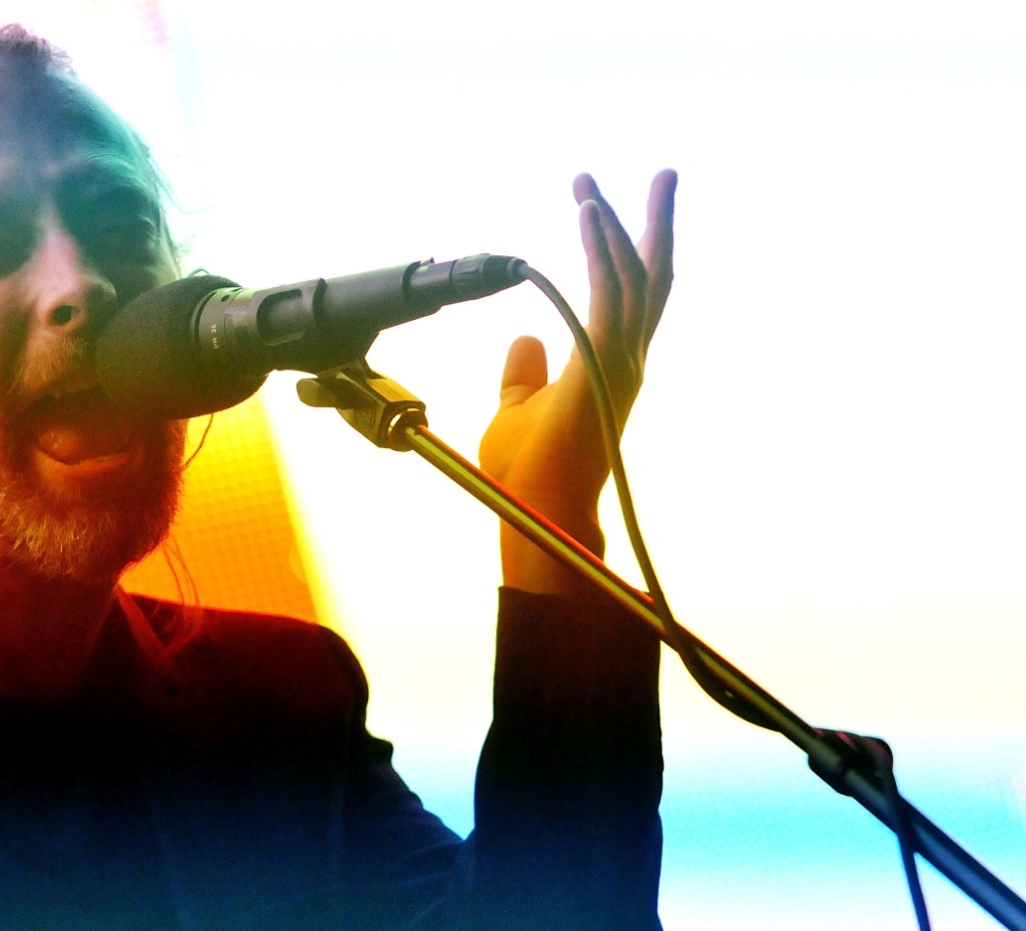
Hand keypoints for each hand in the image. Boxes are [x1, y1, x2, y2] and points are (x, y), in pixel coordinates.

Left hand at [478, 171, 676, 595]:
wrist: (538, 508)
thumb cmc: (529, 470)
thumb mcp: (516, 408)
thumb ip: (523, 371)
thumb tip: (522, 337)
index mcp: (610, 362)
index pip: (629, 294)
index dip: (622, 248)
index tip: (603, 206)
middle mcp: (627, 356)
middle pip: (653, 276)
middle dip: (655, 222)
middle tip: (664, 174)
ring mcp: (621, 360)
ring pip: (634, 275)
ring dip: (618, 224)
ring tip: (596, 181)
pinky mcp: (603, 361)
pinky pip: (609, 291)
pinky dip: (601, 248)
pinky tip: (588, 213)